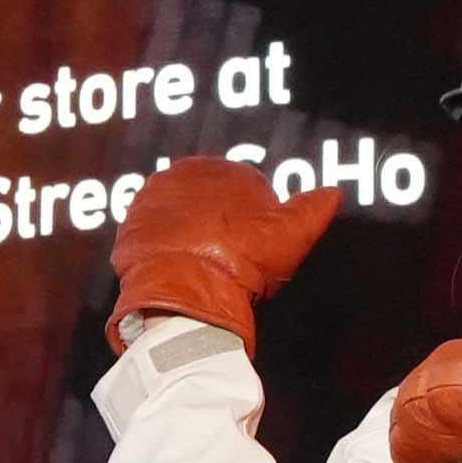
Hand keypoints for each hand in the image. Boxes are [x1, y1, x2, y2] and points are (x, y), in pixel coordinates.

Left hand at [105, 159, 339, 354]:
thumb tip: (333, 192)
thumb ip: (313, 209)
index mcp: (218, 169)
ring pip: (175, 215)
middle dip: (216, 220)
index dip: (252, 213)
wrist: (188, 293)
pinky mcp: (128, 231)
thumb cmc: (244, 258)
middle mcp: (178, 176)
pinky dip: (163, 250)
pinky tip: (178, 269)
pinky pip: (149, 237)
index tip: (256, 241)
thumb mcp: (291, 234)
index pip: (240, 183)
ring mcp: (148, 203)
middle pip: (204, 198)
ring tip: (204, 264)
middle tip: (231, 255)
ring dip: (187, 233)